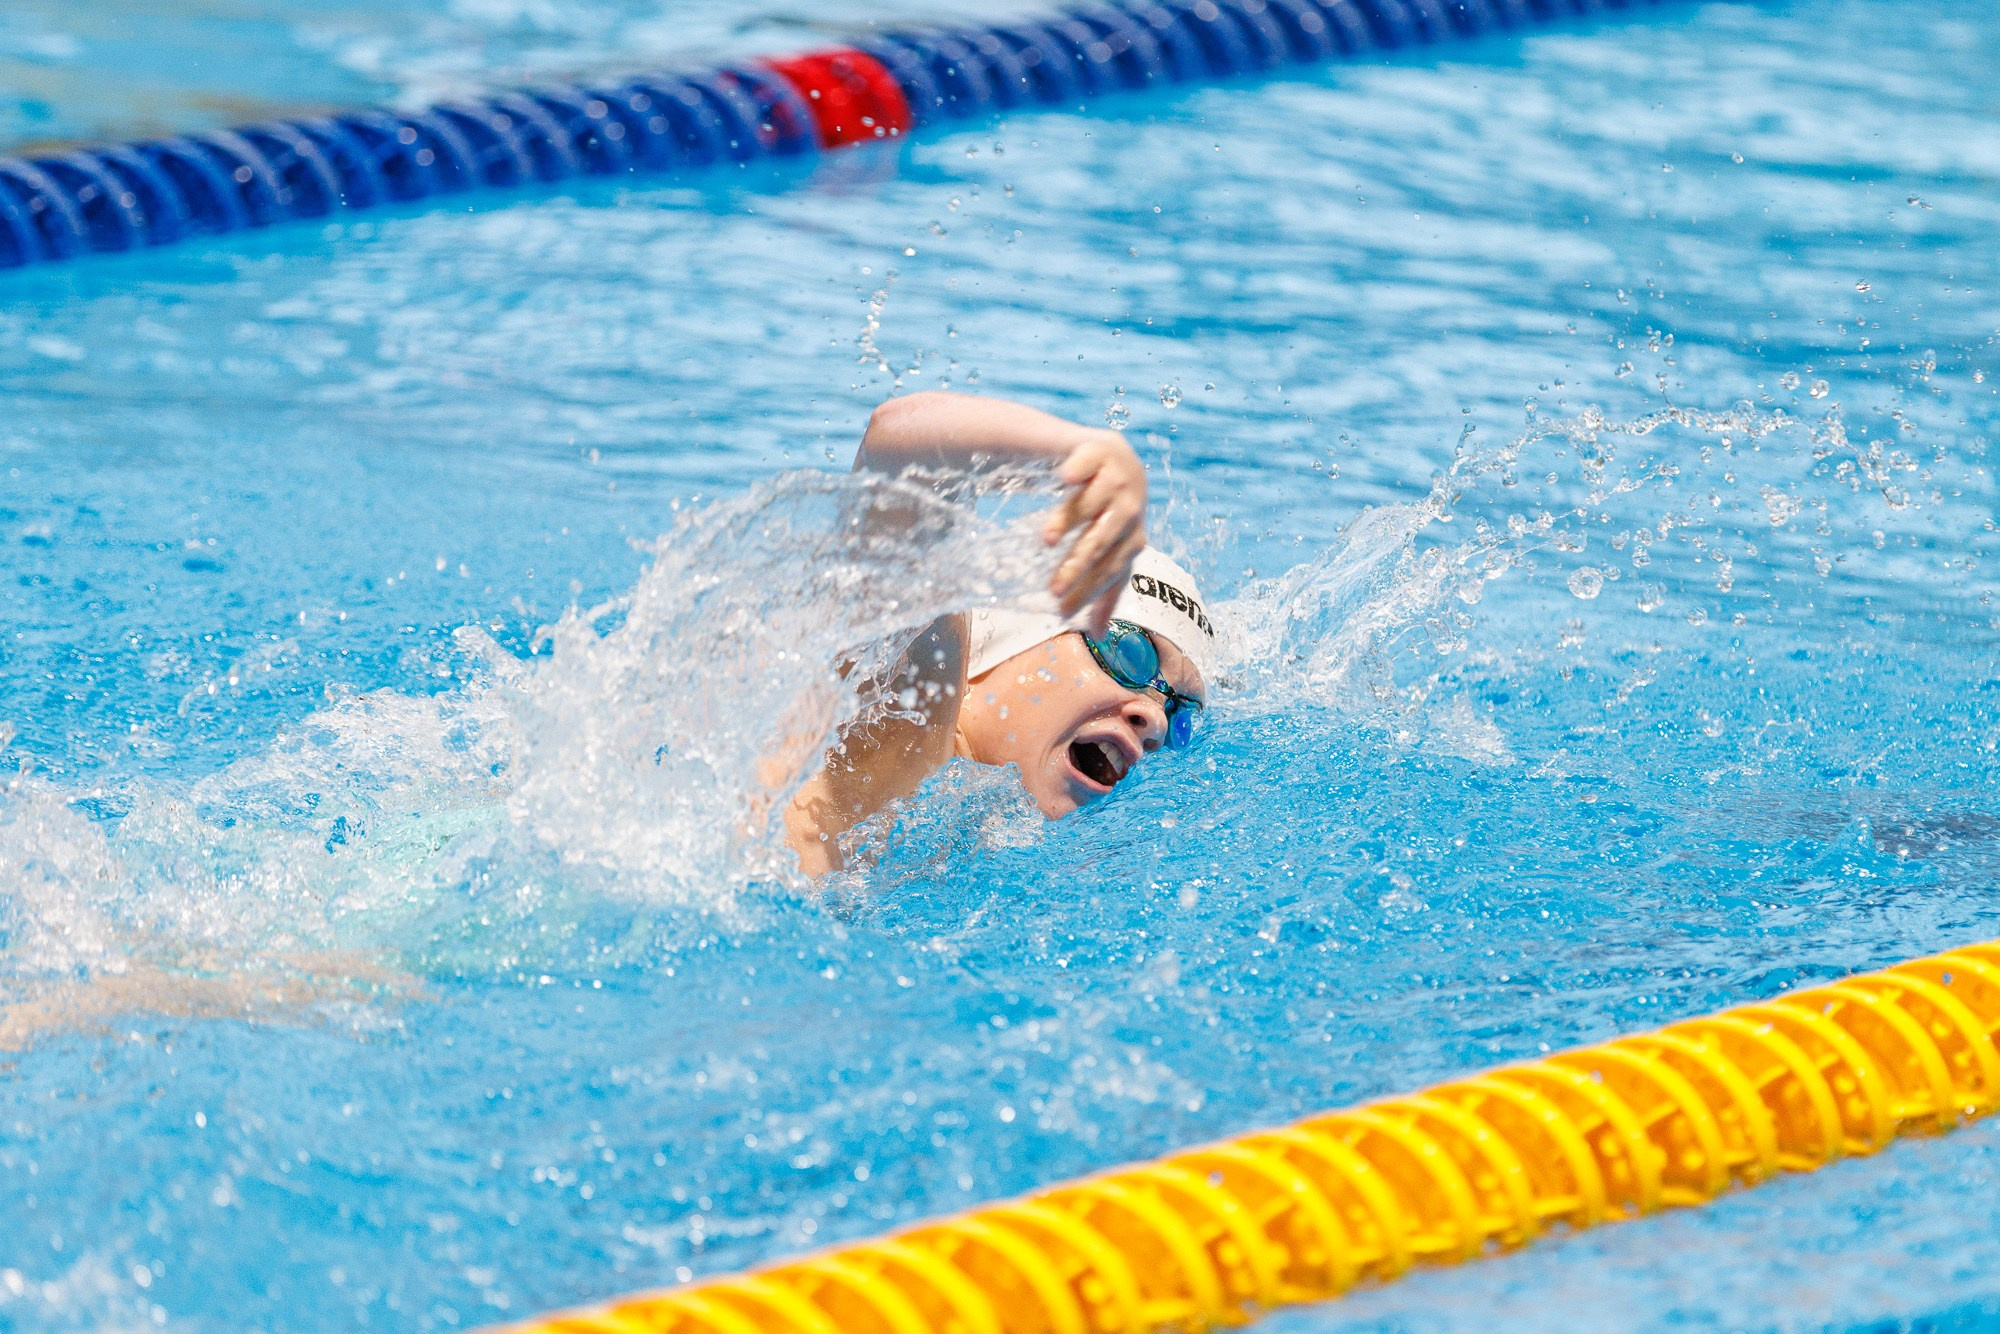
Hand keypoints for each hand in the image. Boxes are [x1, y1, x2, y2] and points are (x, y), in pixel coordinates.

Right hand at [1041, 431, 1146, 634]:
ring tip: (1046, 541)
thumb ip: (1105, 589)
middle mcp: (1131, 509)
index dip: (1087, 592)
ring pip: (1092, 506)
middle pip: (1101, 543)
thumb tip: (1097, 637)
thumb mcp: (1111, 549)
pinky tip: (1065, 479)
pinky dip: (1078, 471)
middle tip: (1052, 589)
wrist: (1113, 455)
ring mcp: (1117, 478)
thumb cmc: (1109, 512)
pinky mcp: (1099, 450)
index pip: (1110, 570)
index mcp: (1134, 537)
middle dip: (1076, 568)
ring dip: (1069, 522)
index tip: (1061, 610)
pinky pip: (1088, 464)